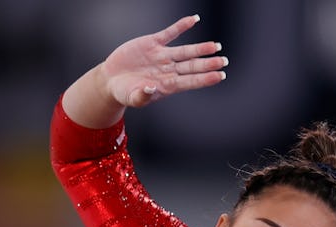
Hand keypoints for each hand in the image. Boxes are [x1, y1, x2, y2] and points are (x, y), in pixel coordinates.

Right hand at [100, 15, 226, 108]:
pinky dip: (181, 26)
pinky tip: (193, 19)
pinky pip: (170, 33)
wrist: (112, 80)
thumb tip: (152, 88)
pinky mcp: (153, 43)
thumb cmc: (125, 93)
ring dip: (200, 48)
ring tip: (215, 46)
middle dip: (208, 63)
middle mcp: (168, 70)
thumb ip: (142, 95)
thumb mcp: (132, 98)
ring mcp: (162, 56)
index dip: (205, 78)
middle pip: (192, 66)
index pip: (190, 81)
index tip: (220, 76)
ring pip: (185, 51)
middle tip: (223, 61)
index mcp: (167, 85)